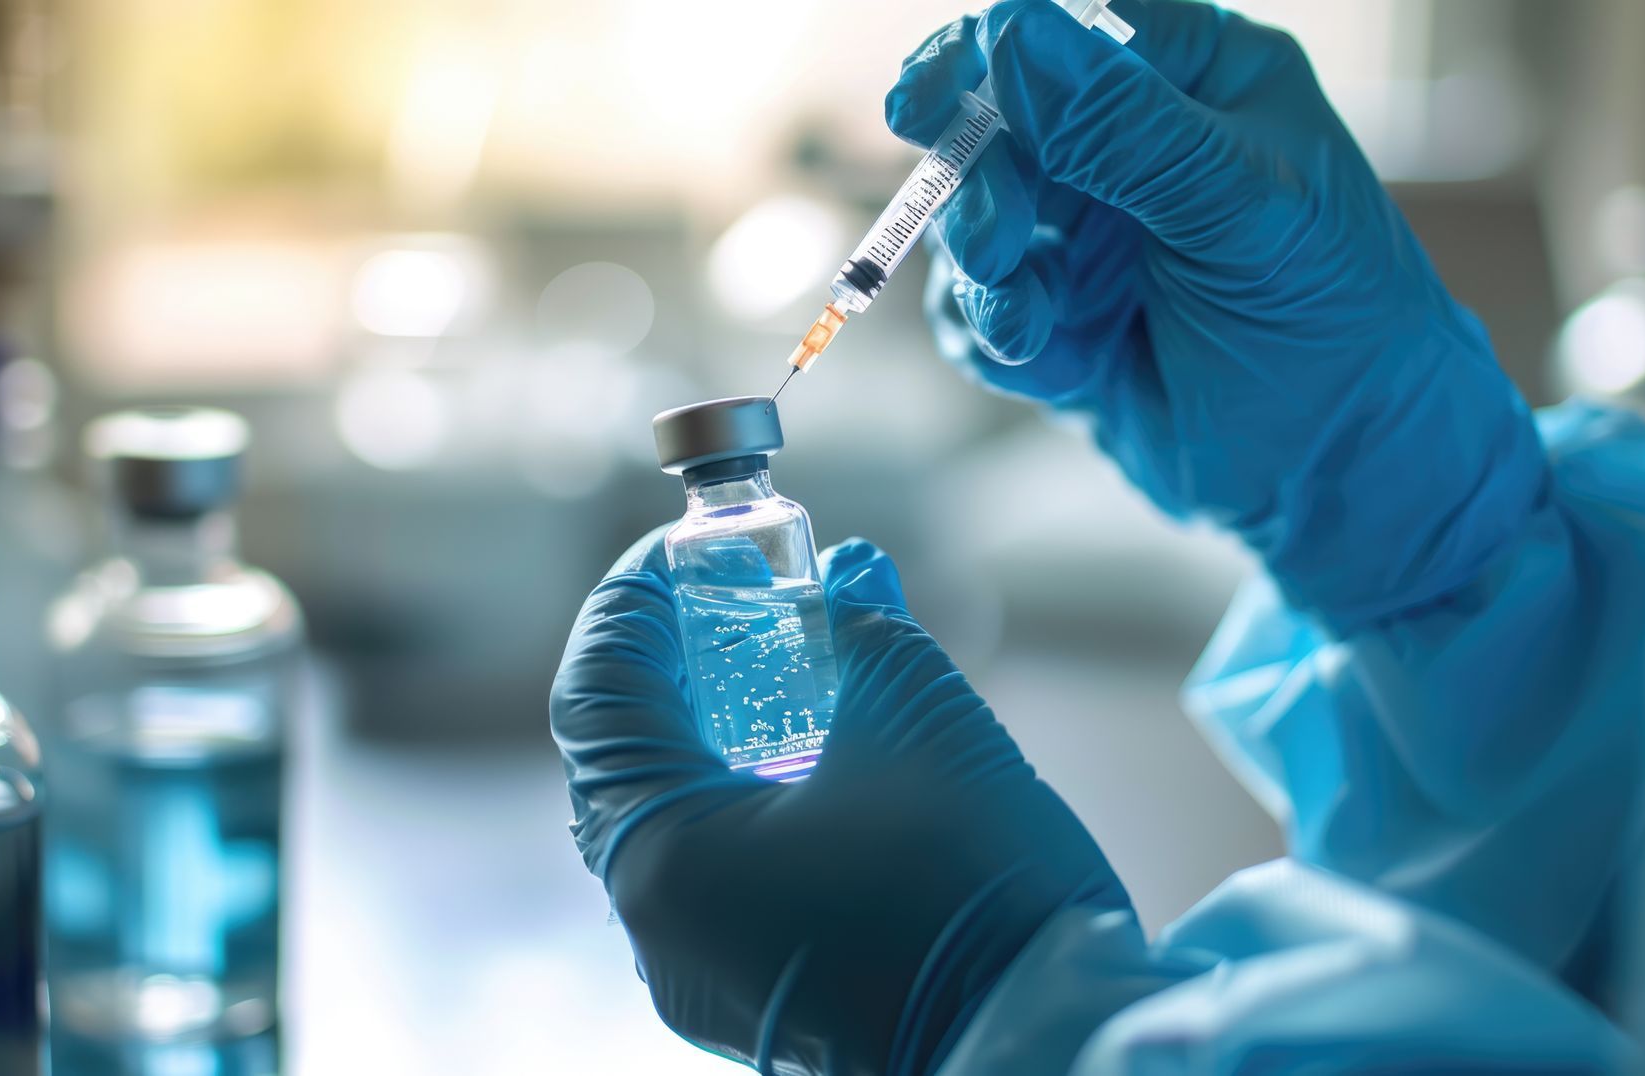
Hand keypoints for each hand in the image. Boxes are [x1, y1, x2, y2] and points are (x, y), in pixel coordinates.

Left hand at [551, 535, 1123, 1074]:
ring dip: (701, 735)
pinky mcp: (743, 998)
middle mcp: (653, 923)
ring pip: (660, 823)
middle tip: (730, 602)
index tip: (683, 552)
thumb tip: (851, 566)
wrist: (1045, 1039)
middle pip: (620, 760)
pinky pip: (701, 879)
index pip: (599, 694)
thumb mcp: (921, 725)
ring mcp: (693, 973)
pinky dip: (731, 805)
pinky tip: (797, 761)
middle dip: (668, 666)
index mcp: (663, 854)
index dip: (631, 603)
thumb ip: (867, 629)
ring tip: (770, 668)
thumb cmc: (975, 886)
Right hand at [891, 0, 1545, 630]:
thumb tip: (1012, 34)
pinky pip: (977, 308)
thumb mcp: (1239, 211)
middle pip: (999, 128)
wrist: (1341, 481)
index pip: (1068, 32)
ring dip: (985, 275)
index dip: (985, 55)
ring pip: (975, 222)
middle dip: (984, 191)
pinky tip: (1047, 365)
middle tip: (1002, 248)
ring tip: (1031, 326)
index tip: (923, 103)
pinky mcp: (1060, 318)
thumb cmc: (1335, 329)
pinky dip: (993, 335)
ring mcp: (1092, 237)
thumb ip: (1123, 127)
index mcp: (1200, 82)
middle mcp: (1135, 149)